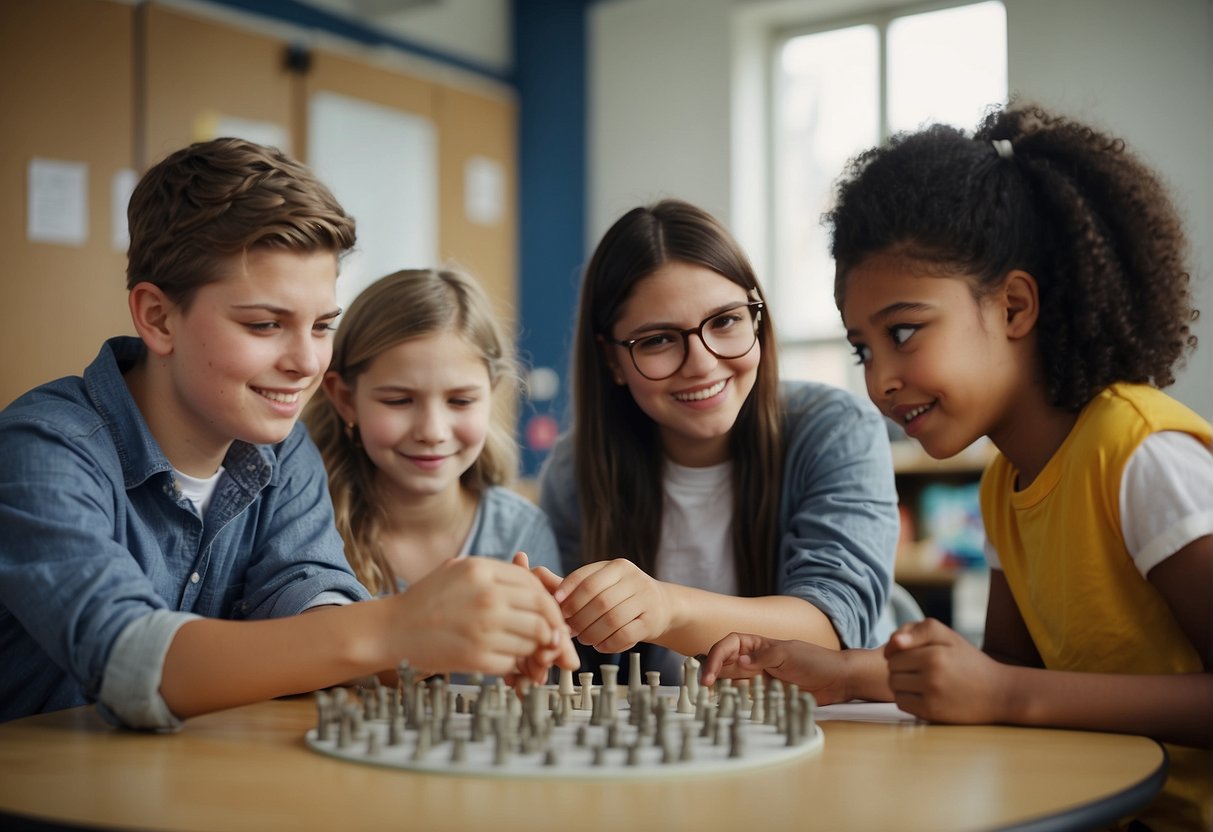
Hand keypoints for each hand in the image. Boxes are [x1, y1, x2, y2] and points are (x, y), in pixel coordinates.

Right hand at [392, 556, 576, 677]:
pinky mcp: (476, 657)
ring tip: (526, 651)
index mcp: (483, 571)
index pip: (536, 587)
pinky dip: (515, 665)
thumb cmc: (427, 600)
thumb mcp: (460, 569)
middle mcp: (486, 597)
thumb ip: (498, 574)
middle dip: (553, 630)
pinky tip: (505, 661)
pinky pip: (514, 662)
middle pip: (543, 615)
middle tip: (552, 640)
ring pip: (533, 641)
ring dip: (534, 650)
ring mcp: (483, 628)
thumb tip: (540, 585)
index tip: (551, 617)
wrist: (391, 629)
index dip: (551, 605)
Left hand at [554, 559, 671, 653]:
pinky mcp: (651, 621)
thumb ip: (574, 585)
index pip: (587, 580)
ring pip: (611, 619)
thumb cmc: (623, 596)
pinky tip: (600, 645)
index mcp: (617, 566)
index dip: (568, 595)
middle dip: (579, 619)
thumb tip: (539, 579)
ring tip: (584, 638)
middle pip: (598, 601)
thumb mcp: (602, 583)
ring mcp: (645, 599)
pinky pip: (624, 635)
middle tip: (569, 629)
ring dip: (592, 633)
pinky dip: (608, 643)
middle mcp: (633, 579)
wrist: (661, 606)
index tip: (556, 608)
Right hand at [700, 633, 853, 704]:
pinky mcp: (766, 694)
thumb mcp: (788, 654)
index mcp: (758, 644)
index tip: (710, 674)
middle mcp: (754, 660)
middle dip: (710, 672)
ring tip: (707, 698)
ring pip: (731, 680)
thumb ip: (763, 657)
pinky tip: (727, 704)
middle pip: (724, 662)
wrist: (837, 680)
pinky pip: (745, 696)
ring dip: (719, 687)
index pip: (729, 645)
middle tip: (700, 688)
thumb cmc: (815, 661)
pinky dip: (734, 699)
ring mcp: (759, 677)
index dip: (716, 657)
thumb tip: (740, 660)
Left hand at [884, 618, 1010, 722]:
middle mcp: (931, 676)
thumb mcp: (948, 636)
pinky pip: (902, 704)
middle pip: (891, 671)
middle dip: (901, 669)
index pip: (893, 652)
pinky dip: (908, 700)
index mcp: (933, 654)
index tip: (916, 655)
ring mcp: (931, 697)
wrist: (999, 693)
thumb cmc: (969, 661)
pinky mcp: (932, 714)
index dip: (901, 653)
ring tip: (921, 682)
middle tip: (919, 670)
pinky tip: (924, 695)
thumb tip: (892, 644)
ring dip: (902, 686)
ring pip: (894, 688)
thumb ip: (917, 631)